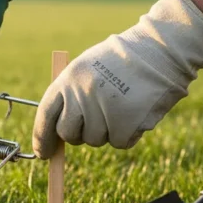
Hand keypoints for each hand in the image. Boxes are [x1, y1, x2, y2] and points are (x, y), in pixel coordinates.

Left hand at [33, 0, 202, 158]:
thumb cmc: (122, 61)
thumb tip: (57, 134)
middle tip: (95, 121)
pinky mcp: (125, 123)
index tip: (44, 153)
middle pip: (68, 134)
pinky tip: (136, 112)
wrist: (161, 49)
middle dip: (78, 135)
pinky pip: (119, 142)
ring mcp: (102, 110)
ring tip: (121, 104)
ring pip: (95, 140)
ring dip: (107, 131)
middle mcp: (81, 95)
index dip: (42, 138)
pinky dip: (128, 133)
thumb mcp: (87, 68)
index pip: (45, 116)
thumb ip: (70, 97)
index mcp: (67, 80)